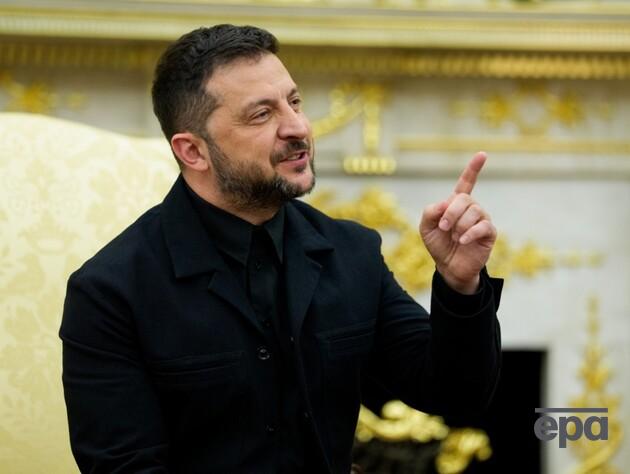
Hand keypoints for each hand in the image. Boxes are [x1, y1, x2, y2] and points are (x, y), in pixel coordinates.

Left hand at [419, 152, 496, 293]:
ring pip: (474, 211)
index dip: (473, 168)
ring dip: (459, 225)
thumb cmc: (438, 244)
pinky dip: (469, 233)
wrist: (448, 267)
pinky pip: (482, 226)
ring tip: (454, 237)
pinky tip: (462, 240)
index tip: (482, 154)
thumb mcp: (426, 226)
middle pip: (465, 199)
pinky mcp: (489, 233)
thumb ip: (431, 211)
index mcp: (457, 204)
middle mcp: (472, 208)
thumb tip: (446, 203)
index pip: (467, 182)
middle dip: (451, 213)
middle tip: (443, 227)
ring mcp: (482, 219)